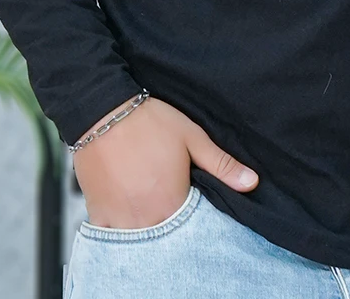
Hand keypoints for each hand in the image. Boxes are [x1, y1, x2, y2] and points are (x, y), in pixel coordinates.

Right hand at [72, 95, 258, 228]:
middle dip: (168, 223)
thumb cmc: (149, 121)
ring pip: (137, 239)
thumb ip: (221, 164)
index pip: (190, 229)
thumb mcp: (192, 138)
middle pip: (163, 237)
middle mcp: (147, 219)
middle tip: (164, 196)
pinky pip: (109, 237)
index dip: (191, 216)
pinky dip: (118, 228)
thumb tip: (251, 182)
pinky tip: (125, 208)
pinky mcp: (98, 214)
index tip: (187, 199)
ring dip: (144, 228)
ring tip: (146, 201)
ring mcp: (120, 220)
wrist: (103, 110)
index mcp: (173, 203)